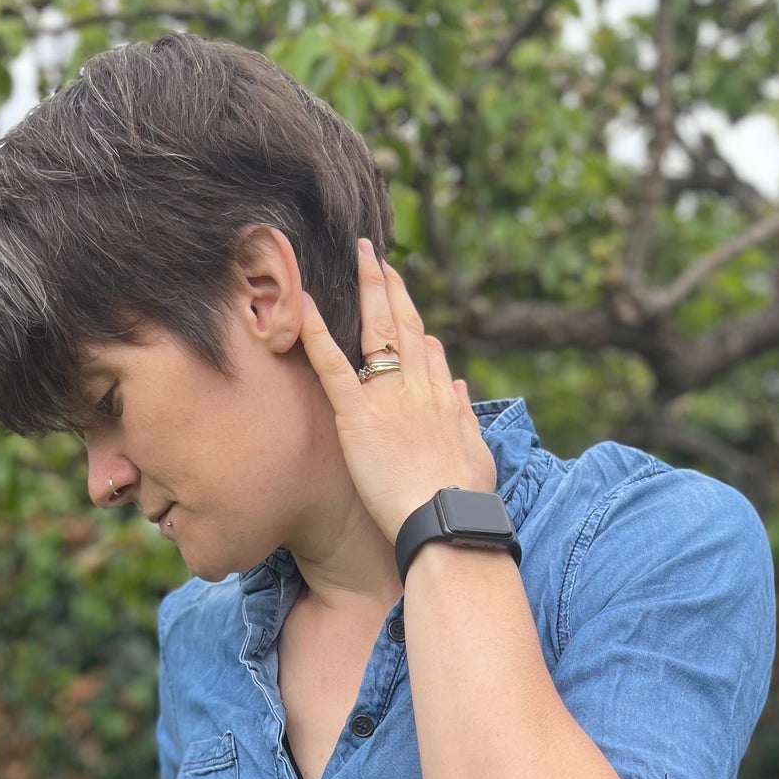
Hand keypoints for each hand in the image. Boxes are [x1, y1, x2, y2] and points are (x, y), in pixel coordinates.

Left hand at [299, 239, 498, 545]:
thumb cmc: (464, 502)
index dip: (411, 318)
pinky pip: (333, 367)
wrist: (448, 522)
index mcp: (441, 399)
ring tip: (357, 258)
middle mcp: (417, 388)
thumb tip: (458, 384)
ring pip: (376, 333)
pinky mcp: (358, 417)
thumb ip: (465, 415)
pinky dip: (317, 333)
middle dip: (389, 287)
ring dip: (366, 290)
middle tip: (375, 257)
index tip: (400, 295)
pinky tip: (303, 304)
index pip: (425, 348)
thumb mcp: (476, 453)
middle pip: (403, 326)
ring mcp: (387, 398)